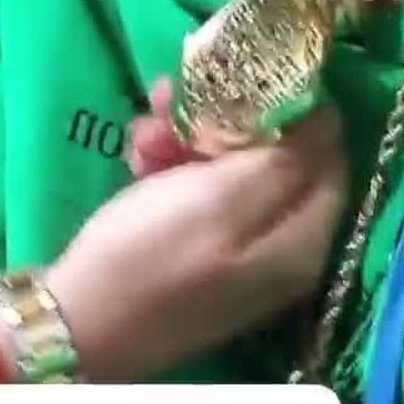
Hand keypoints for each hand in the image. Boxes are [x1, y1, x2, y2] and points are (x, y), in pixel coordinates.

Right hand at [44, 99, 346, 381]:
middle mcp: (284, 249)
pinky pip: (200, 196)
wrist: (75, 327)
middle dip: (228, 118)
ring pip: (231, 171)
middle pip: (276, 159)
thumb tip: (328, 116)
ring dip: (189, 138)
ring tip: (145, 128)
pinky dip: (171, 168)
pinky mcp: (200, 254)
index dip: (293, 108)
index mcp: (304, 240)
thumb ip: (285, 158)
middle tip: (179, 96)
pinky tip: (137, 157)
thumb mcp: (220, 199)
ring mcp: (241, 254)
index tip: (245, 76)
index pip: (328, 153)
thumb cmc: (148, 256)